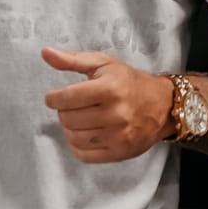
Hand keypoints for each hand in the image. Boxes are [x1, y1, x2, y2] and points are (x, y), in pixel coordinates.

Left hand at [42, 47, 175, 163]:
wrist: (162, 106)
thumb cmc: (128, 82)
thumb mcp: (103, 64)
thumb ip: (72, 60)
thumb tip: (45, 53)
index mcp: (110, 89)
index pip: (66, 98)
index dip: (53, 98)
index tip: (54, 98)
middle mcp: (116, 114)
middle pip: (68, 119)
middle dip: (63, 112)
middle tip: (70, 107)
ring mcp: (119, 136)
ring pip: (74, 138)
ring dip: (68, 129)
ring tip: (77, 120)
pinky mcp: (120, 152)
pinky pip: (84, 155)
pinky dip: (76, 146)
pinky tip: (82, 135)